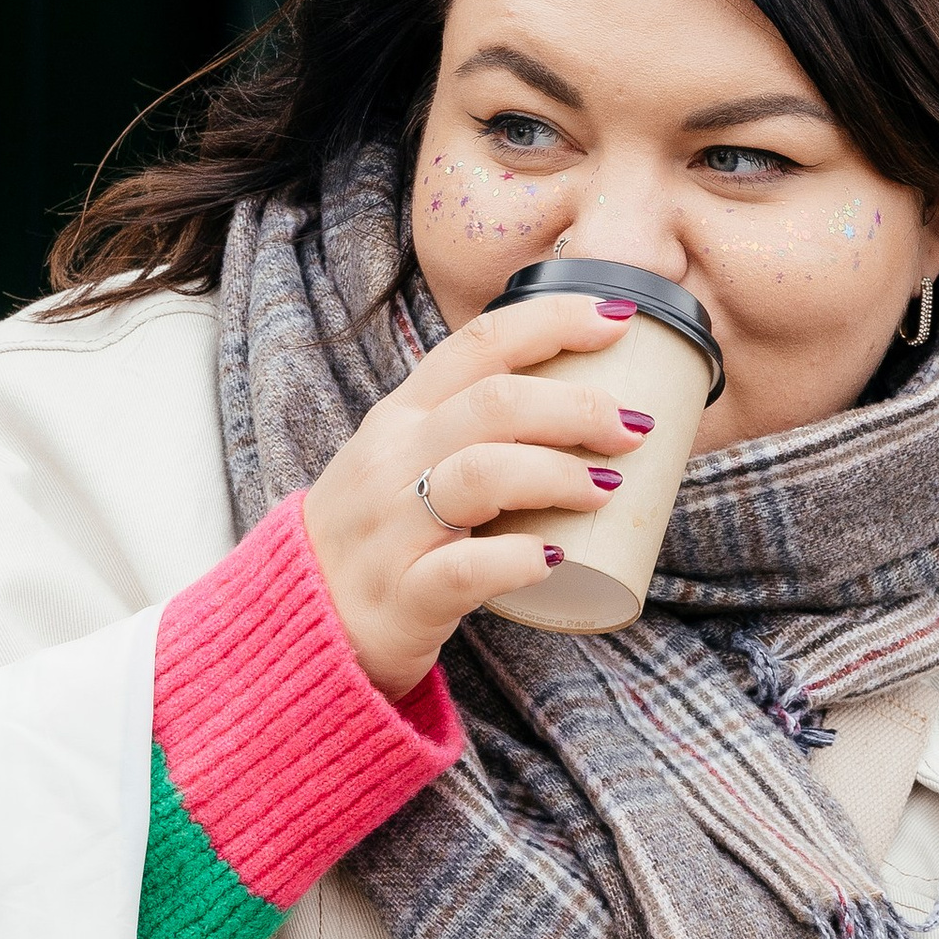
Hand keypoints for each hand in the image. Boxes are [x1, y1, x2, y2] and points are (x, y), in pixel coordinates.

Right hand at [301, 292, 651, 701]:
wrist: (304, 621)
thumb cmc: (382, 533)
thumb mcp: (407, 458)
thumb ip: (471, 423)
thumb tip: (586, 394)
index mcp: (402, 416)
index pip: (478, 342)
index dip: (553, 320)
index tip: (618, 317)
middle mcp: (393, 460)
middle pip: (493, 404)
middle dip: (577, 405)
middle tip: (633, 427)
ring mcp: (393, 528)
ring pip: (480, 475)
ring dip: (558, 473)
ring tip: (610, 487)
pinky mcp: (403, 595)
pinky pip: (464, 570)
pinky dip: (517, 559)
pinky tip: (555, 557)